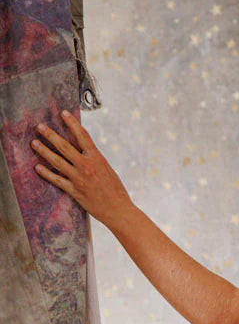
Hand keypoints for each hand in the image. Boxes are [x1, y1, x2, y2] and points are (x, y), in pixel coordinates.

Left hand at [32, 110, 131, 226]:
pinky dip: (46, 173)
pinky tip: (37, 167)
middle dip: (50, 135)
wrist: (118, 210)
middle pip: (64, 146)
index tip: (63, 113)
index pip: (82, 136)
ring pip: (57, 161)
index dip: (72, 123)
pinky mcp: (74, 191)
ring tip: (34, 143)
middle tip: (40, 127)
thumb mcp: (107, 169)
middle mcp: (86, 166)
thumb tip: (81, 149)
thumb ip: (93, 158)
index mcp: (97, 158)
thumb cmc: (116, 190)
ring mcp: (79, 179)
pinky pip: (56, 180)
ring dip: (43, 151)